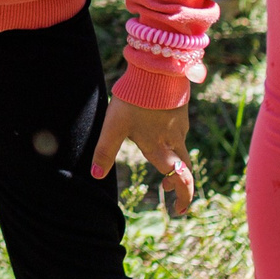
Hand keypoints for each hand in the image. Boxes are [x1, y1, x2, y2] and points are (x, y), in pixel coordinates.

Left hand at [92, 97, 195, 216]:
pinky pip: (179, 132)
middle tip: (166, 190)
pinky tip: (158, 130)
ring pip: (180, 149)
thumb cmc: (135, 98)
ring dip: (173, 161)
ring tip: (158, 159)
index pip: (180, 179)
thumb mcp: (114, 125)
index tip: (179, 211)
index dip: (183, 198)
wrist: (158, 67)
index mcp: (160, 148)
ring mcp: (180, 124)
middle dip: (179, 183)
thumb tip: (95, 176)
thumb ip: (105, 151)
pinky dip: (172, 141)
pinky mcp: (181, 110)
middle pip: (184, 168)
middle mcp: (175, 139)